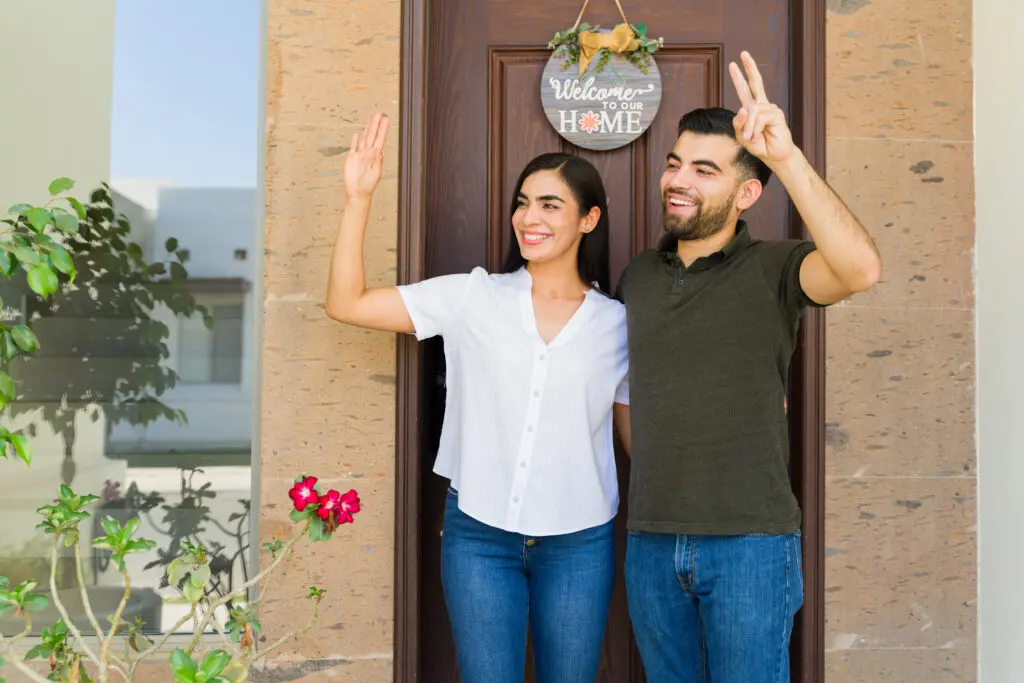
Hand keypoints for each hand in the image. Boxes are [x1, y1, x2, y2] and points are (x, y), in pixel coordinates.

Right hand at [345, 112, 388, 199]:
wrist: (357, 193)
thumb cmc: (368, 186)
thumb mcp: (375, 174)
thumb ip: (377, 161)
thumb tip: (378, 149)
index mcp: (375, 156)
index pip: (380, 139)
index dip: (382, 129)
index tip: (385, 119)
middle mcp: (368, 153)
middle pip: (372, 135)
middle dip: (375, 124)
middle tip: (379, 113)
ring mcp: (360, 155)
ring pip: (364, 138)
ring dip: (368, 129)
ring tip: (371, 119)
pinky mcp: (351, 159)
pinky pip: (353, 147)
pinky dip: (355, 140)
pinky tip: (358, 134)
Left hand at [728, 52, 796, 166]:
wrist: (774, 155)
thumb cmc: (759, 145)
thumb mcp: (742, 136)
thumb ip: (739, 124)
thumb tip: (744, 108)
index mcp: (752, 108)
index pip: (745, 89)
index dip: (739, 77)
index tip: (733, 64)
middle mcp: (762, 105)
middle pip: (755, 83)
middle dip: (749, 67)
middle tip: (743, 53)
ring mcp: (770, 108)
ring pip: (751, 112)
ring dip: (748, 128)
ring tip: (750, 139)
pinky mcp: (776, 114)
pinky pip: (758, 118)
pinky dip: (754, 129)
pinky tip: (756, 136)